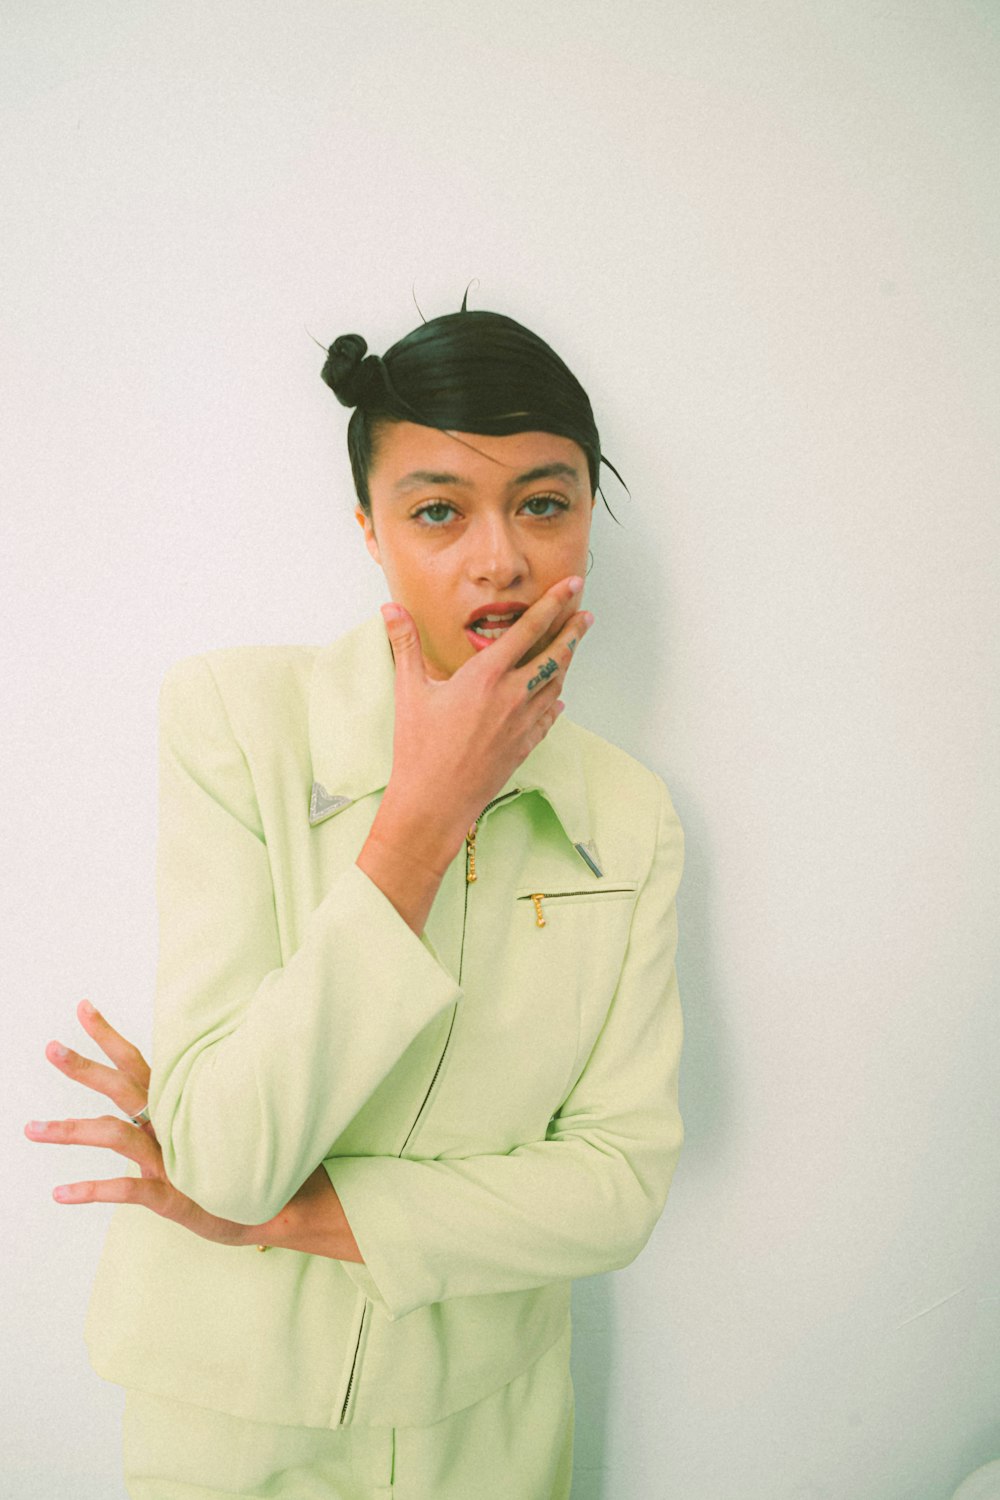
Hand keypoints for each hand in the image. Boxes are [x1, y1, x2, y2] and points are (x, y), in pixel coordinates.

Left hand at [25, 1001, 362, 1259]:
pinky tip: (60, 1193)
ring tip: (31, 1129)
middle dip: (83, 1067)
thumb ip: (195, 1099)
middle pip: (121, 1088)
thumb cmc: (245, 1160)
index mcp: (178, 1105)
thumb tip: (181, 1075)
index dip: (107, 1036)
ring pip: (113, 1135)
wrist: (282, 1203)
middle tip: (50, 1048)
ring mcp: (170, 1159)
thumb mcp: (218, 1124)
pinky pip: (126, 1189)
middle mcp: (170, 1125)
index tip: (81, 1009)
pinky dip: (92, 1190)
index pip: (137, 1061)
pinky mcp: (173, 1195)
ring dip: (69, 1130)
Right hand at [380, 574, 593, 844]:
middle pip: (555, 655)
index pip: (529, 629)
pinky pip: (549, 717)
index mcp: (486, 676)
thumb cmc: (419, 749)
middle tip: (585, 614)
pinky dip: (555, 702)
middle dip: (573, 632)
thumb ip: (405, 644)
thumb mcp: (409, 691)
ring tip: (572, 647)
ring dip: (566, 663)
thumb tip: (391, 608)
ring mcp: (523, 723)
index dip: (553, 604)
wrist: (435, 802)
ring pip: (555, 685)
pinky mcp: (524, 746)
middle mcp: (512, 696)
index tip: (571, 586)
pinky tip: (557, 698)